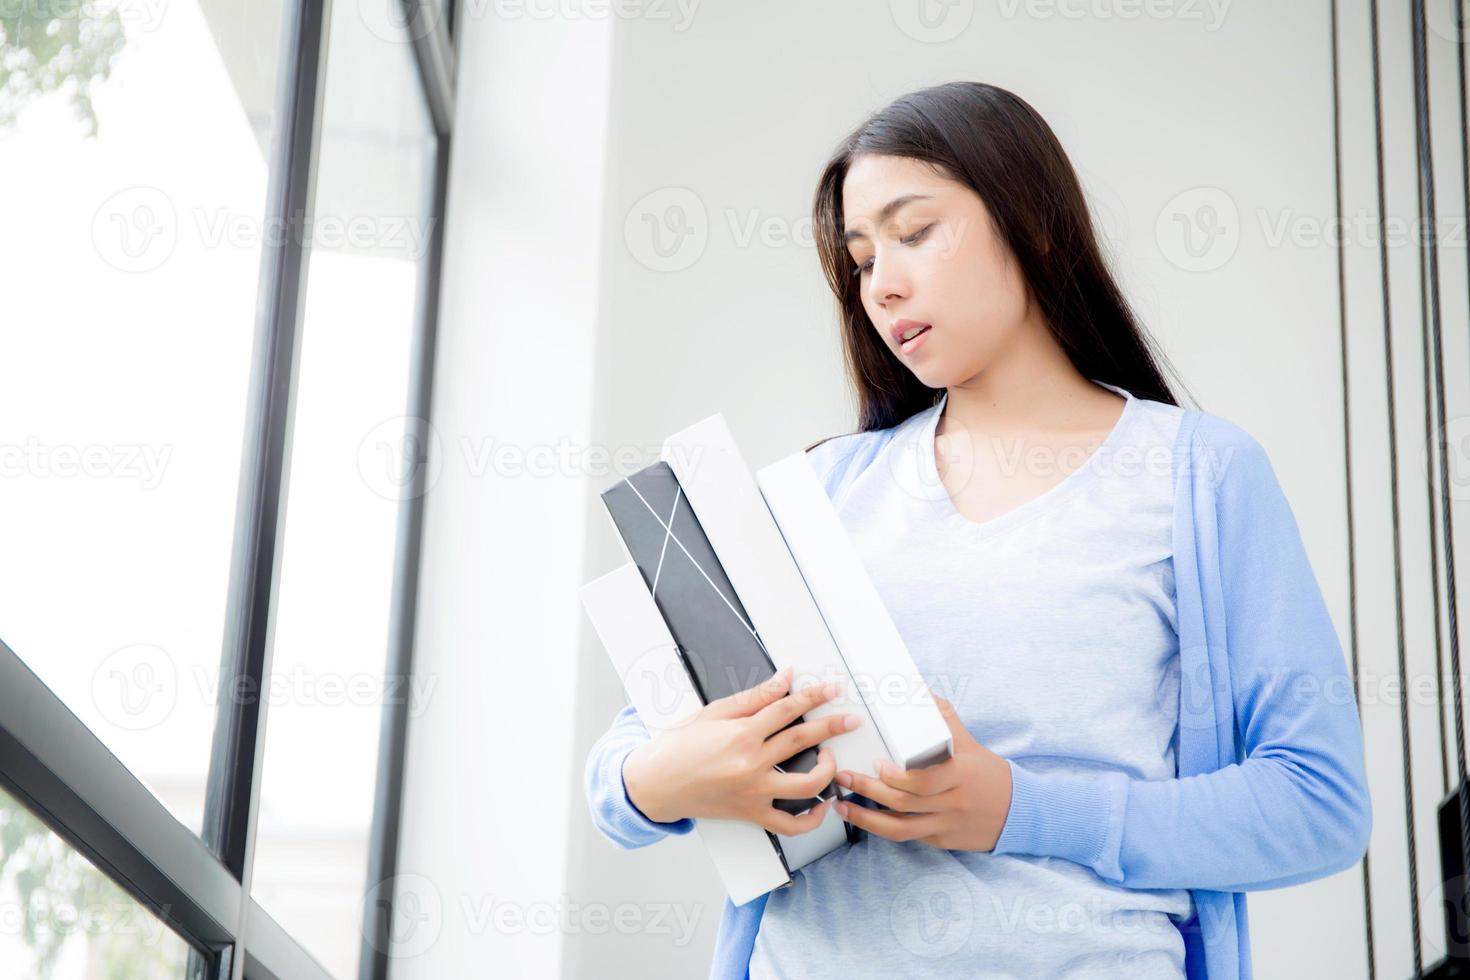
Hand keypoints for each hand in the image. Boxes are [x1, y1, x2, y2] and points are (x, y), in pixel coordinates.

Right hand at [623, 665, 863, 835]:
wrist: (655, 784)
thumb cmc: (679, 746)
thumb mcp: (713, 713)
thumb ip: (754, 698)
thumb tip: (785, 680)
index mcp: (740, 734)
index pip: (787, 710)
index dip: (812, 697)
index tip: (831, 689)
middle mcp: (751, 764)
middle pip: (803, 740)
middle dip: (832, 726)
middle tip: (851, 719)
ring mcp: (754, 792)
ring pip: (806, 784)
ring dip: (828, 769)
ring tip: (830, 757)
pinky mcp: (752, 814)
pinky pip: (790, 824)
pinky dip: (812, 819)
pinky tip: (821, 804)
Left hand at [832, 695, 1011, 851]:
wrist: (1020, 813)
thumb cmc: (990, 774)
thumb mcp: (971, 744)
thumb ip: (946, 719)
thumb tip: (921, 691)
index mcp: (959, 776)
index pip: (923, 781)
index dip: (896, 777)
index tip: (876, 765)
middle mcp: (951, 803)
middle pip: (905, 803)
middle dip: (869, 791)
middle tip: (843, 778)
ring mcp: (946, 825)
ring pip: (901, 829)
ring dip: (867, 819)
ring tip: (842, 807)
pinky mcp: (942, 841)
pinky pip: (910, 838)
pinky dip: (884, 829)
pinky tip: (864, 820)